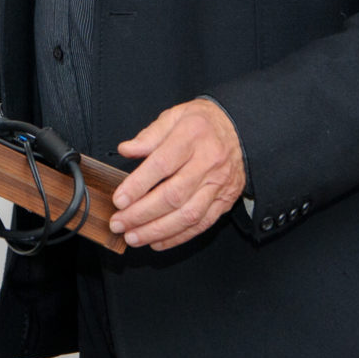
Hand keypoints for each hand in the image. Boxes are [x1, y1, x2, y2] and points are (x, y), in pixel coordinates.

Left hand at [109, 98, 246, 250]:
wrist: (240, 129)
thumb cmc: (202, 123)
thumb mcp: (174, 116)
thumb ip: (149, 135)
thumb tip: (126, 150)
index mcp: (192, 136)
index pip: (162, 165)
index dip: (138, 185)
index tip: (119, 199)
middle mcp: (208, 162)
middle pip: (173, 195)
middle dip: (142, 214)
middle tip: (118, 223)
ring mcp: (218, 184)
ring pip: (188, 214)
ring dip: (157, 230)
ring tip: (133, 237)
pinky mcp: (225, 201)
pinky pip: (202, 224)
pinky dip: (178, 237)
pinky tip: (157, 241)